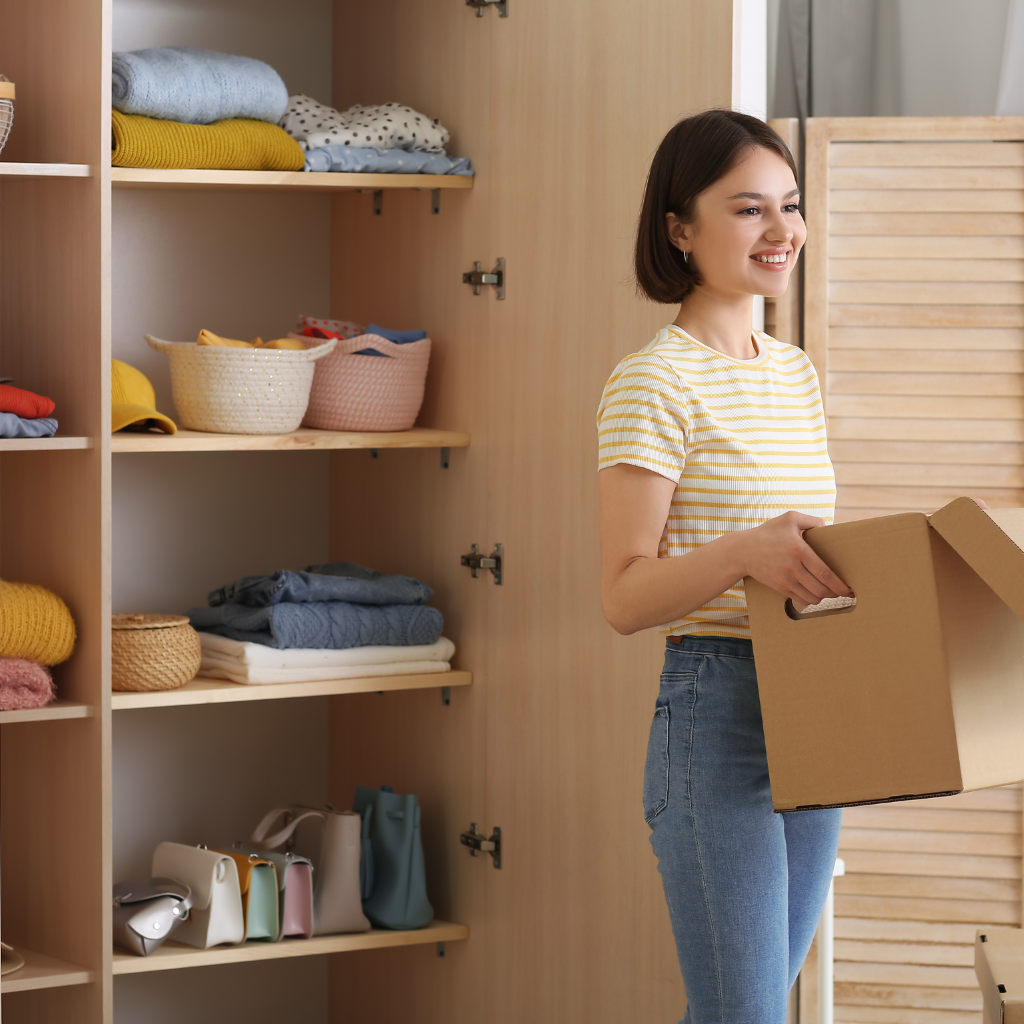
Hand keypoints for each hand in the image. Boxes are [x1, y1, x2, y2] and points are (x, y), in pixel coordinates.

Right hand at [735, 511, 853, 604]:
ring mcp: (785, 580)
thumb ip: (811, 520)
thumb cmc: (767, 533)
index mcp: (799, 550)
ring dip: (824, 597)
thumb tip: (827, 527)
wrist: (743, 551)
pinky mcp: (780, 588)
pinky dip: (811, 600)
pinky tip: (814, 594)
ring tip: (829, 592)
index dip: (839, 585)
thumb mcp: (789, 519)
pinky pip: (801, 600)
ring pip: (812, 598)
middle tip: (843, 592)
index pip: (824, 573)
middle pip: (821, 589)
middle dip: (835, 593)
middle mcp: (793, 568)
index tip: (849, 589)